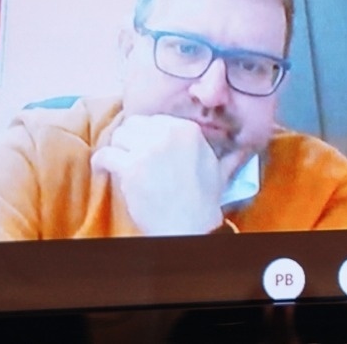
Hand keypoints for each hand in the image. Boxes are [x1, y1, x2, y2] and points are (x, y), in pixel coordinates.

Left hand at [91, 114, 224, 234]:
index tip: (144, 146)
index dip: (147, 134)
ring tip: (117, 162)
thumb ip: (228, 155)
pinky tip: (102, 167)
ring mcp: (148, 150)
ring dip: (117, 149)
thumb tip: (245, 148)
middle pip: (135, 124)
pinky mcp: (131, 168)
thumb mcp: (220, 170)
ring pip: (119, 136)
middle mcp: (168, 134)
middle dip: (131, 139)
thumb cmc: (204, 202)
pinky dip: (101, 161)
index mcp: (188, 130)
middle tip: (130, 154)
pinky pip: (106, 154)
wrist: (190, 226)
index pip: (156, 120)